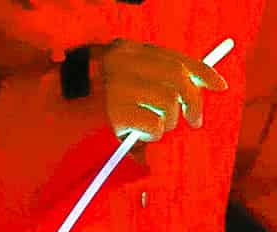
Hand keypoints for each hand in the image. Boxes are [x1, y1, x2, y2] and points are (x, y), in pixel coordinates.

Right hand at [96, 40, 226, 141]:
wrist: (58, 118)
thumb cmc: (94, 103)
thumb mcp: (122, 80)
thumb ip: (153, 77)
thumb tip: (195, 84)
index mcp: (126, 50)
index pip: (174, 57)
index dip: (201, 71)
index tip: (219, 85)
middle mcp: (122, 61)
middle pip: (178, 78)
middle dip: (193, 101)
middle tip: (194, 120)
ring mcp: (118, 85)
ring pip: (169, 104)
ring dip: (166, 122)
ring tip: (149, 127)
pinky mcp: (115, 111)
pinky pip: (154, 126)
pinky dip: (151, 135)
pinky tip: (137, 134)